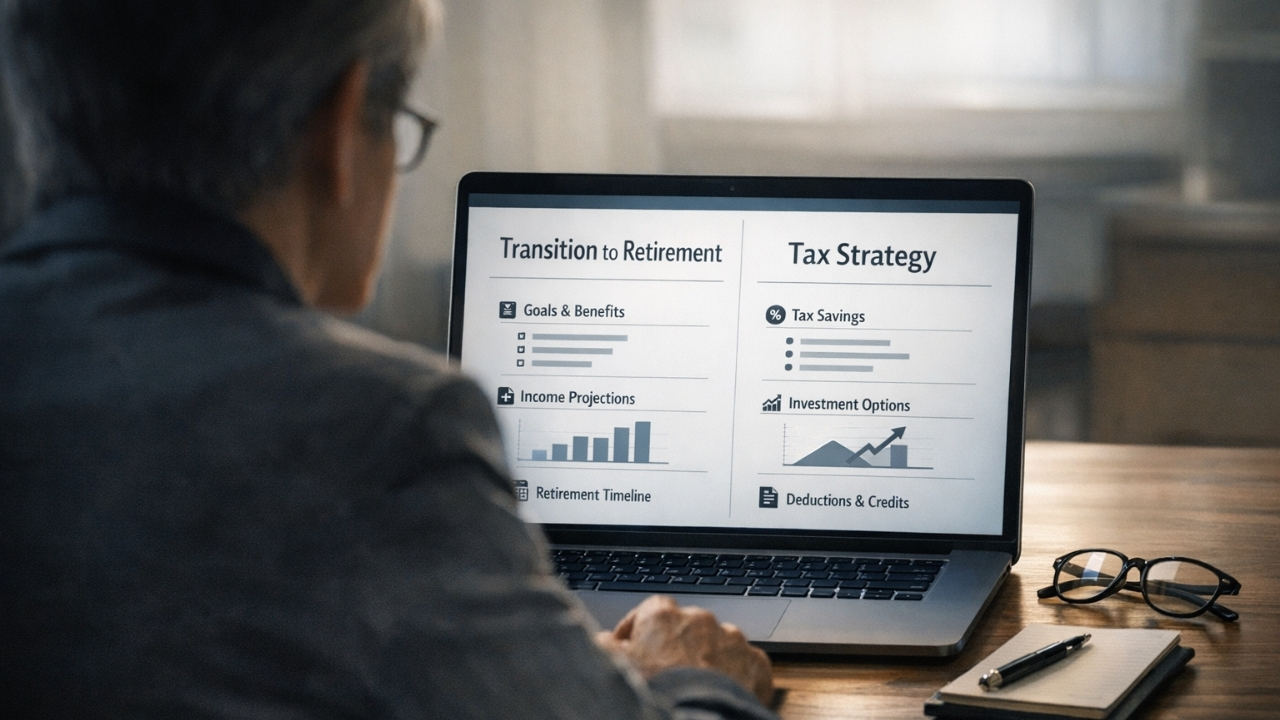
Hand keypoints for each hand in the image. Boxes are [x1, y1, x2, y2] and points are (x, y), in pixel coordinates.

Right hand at [595, 595, 773, 705]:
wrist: (700, 719)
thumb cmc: (657, 694)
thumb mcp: (615, 667)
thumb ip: (604, 645)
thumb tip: (601, 639)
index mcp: (663, 615)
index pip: (651, 609)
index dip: (641, 629)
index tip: (634, 646)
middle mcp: (700, 619)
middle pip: (686, 626)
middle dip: (677, 644)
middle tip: (667, 673)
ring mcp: (732, 639)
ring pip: (717, 643)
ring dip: (707, 658)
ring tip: (696, 686)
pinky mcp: (755, 662)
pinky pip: (744, 663)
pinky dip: (735, 674)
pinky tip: (721, 692)